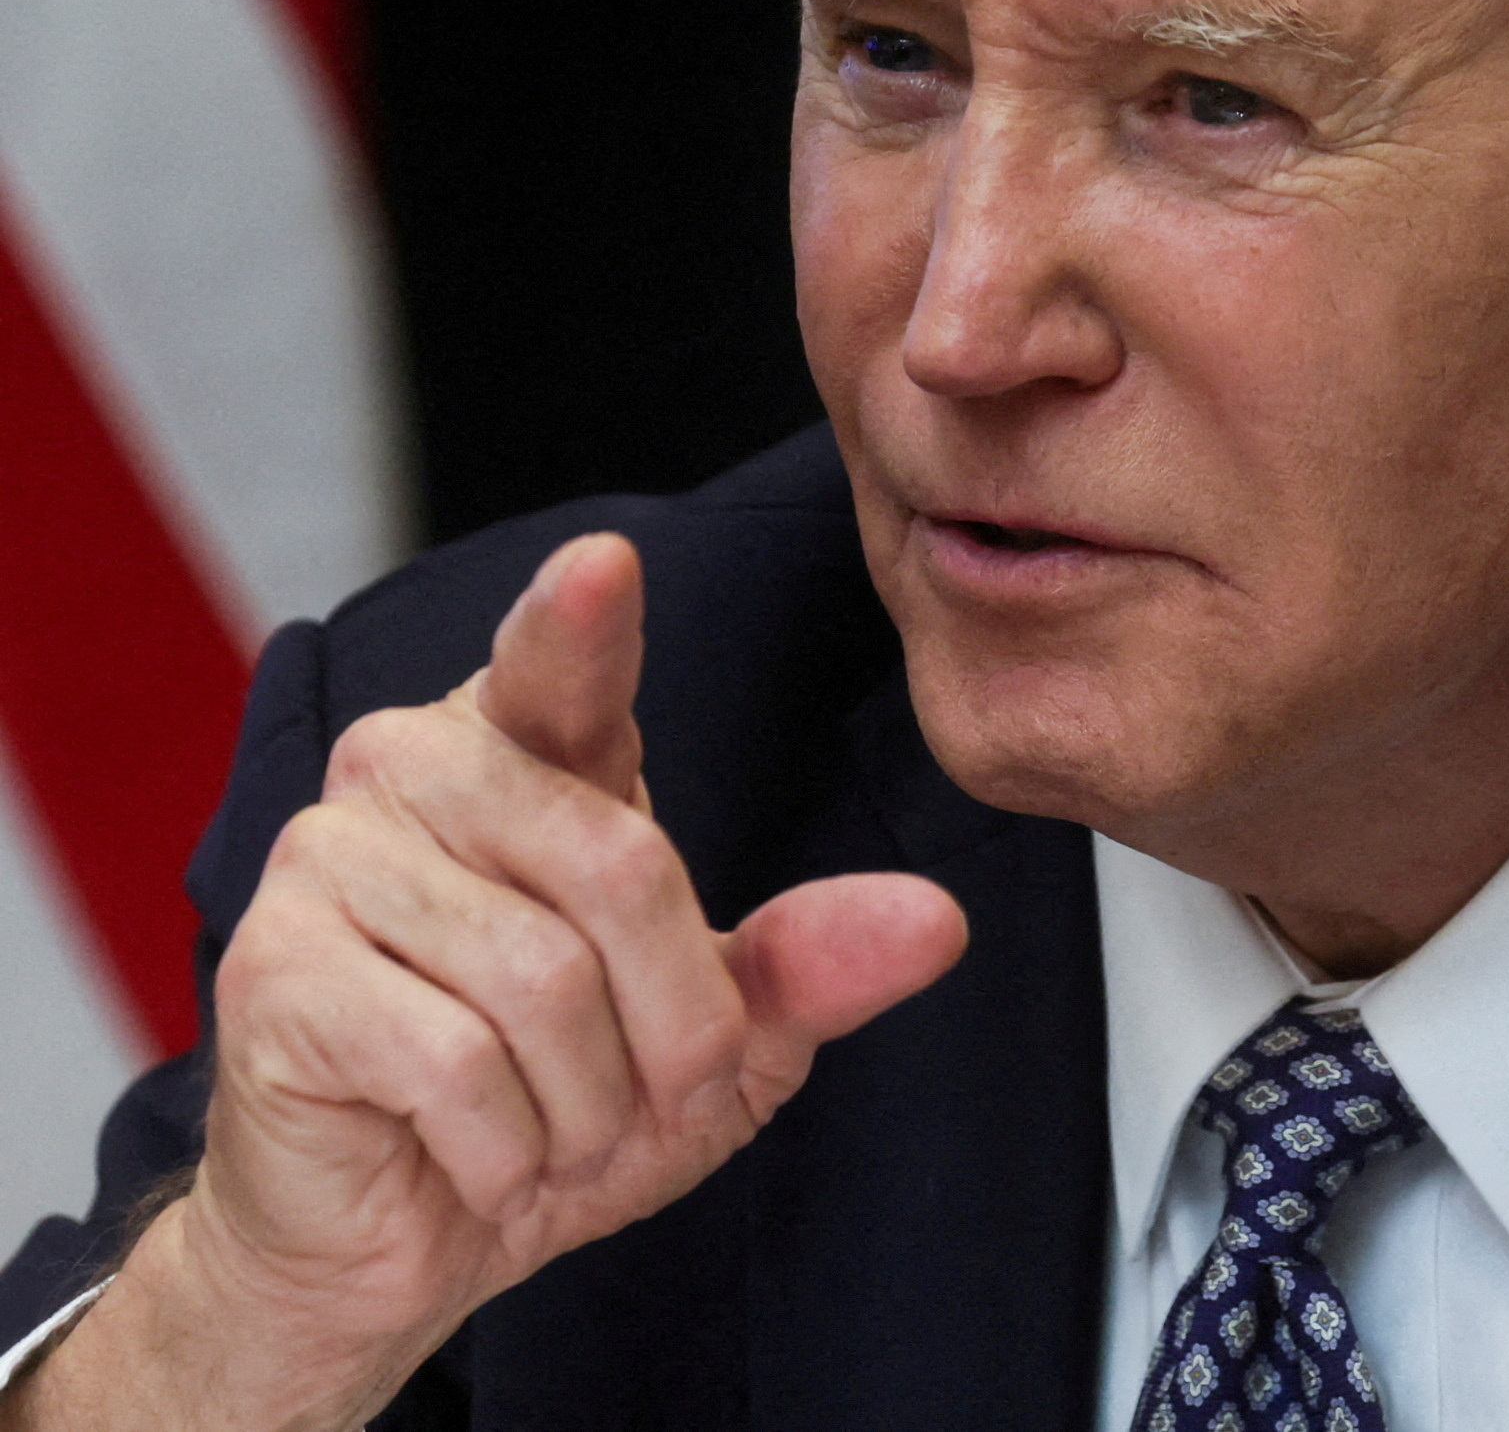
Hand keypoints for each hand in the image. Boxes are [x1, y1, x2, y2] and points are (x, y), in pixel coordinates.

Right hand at [5, 535, 965, 1431]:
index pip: (562, 667)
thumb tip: (938, 921)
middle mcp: (415, 768)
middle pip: (623, 867)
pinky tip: (478, 1159)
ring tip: (550, 1132)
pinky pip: (454, 1064)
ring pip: (542, 980)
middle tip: (646, 1097)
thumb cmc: (560, 1105)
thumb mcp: (721, 1044)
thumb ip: (814, 965)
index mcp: (529, 750)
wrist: (402, 1240)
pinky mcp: (271, 969)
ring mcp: (328, 857)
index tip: (605, 566)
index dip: (581, 622)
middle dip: (675, 1027)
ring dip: (586, 1107)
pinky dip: (505, 1150)